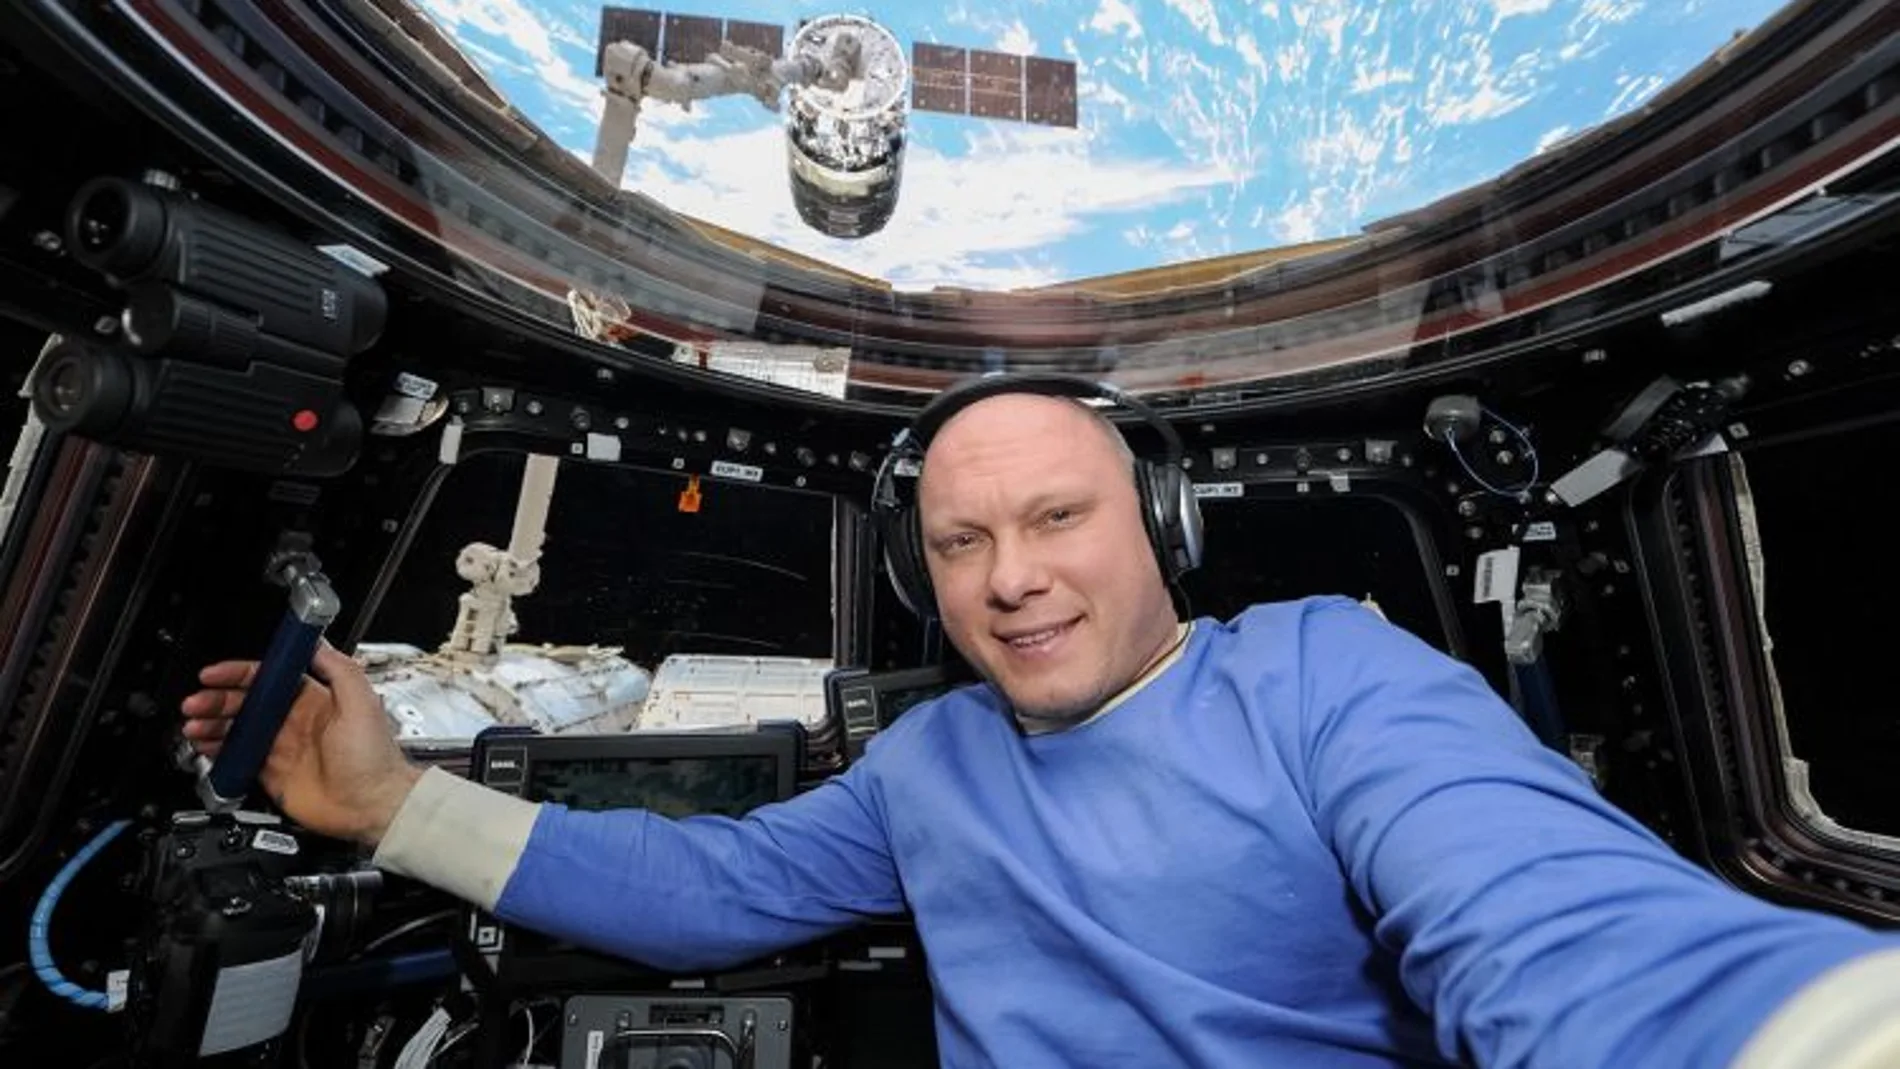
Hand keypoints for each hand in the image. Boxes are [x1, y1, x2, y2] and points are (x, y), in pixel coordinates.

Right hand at [180, 640, 421, 845]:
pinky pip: (237, 758)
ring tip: (192, 725)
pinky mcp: (271, 774)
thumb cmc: (374, 757)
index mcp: (312, 699)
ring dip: (210, 724)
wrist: (372, 805)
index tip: (215, 674)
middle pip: (244, 702)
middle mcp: (293, 720)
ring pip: (235, 729)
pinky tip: (203, 746)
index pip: (267, 678)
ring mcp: (280, 747)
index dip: (238, 674)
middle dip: (216, 699)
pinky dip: (216, 752)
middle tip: (195, 703)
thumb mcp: (362, 703)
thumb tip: (315, 642)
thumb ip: (339, 669)